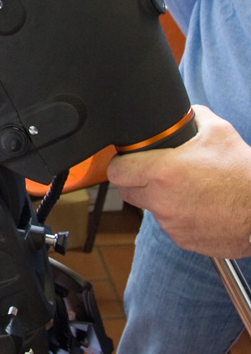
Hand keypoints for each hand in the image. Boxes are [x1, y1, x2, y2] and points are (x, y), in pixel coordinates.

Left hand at [107, 106, 250, 256]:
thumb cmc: (243, 173)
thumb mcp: (218, 132)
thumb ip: (194, 117)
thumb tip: (186, 112)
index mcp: (163, 173)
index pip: (117, 171)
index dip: (120, 163)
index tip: (128, 159)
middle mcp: (162, 202)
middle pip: (126, 191)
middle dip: (133, 180)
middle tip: (150, 171)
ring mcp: (172, 224)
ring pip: (149, 209)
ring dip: (156, 198)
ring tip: (181, 187)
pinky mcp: (184, 241)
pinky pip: (169, 225)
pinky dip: (175, 215)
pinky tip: (194, 204)